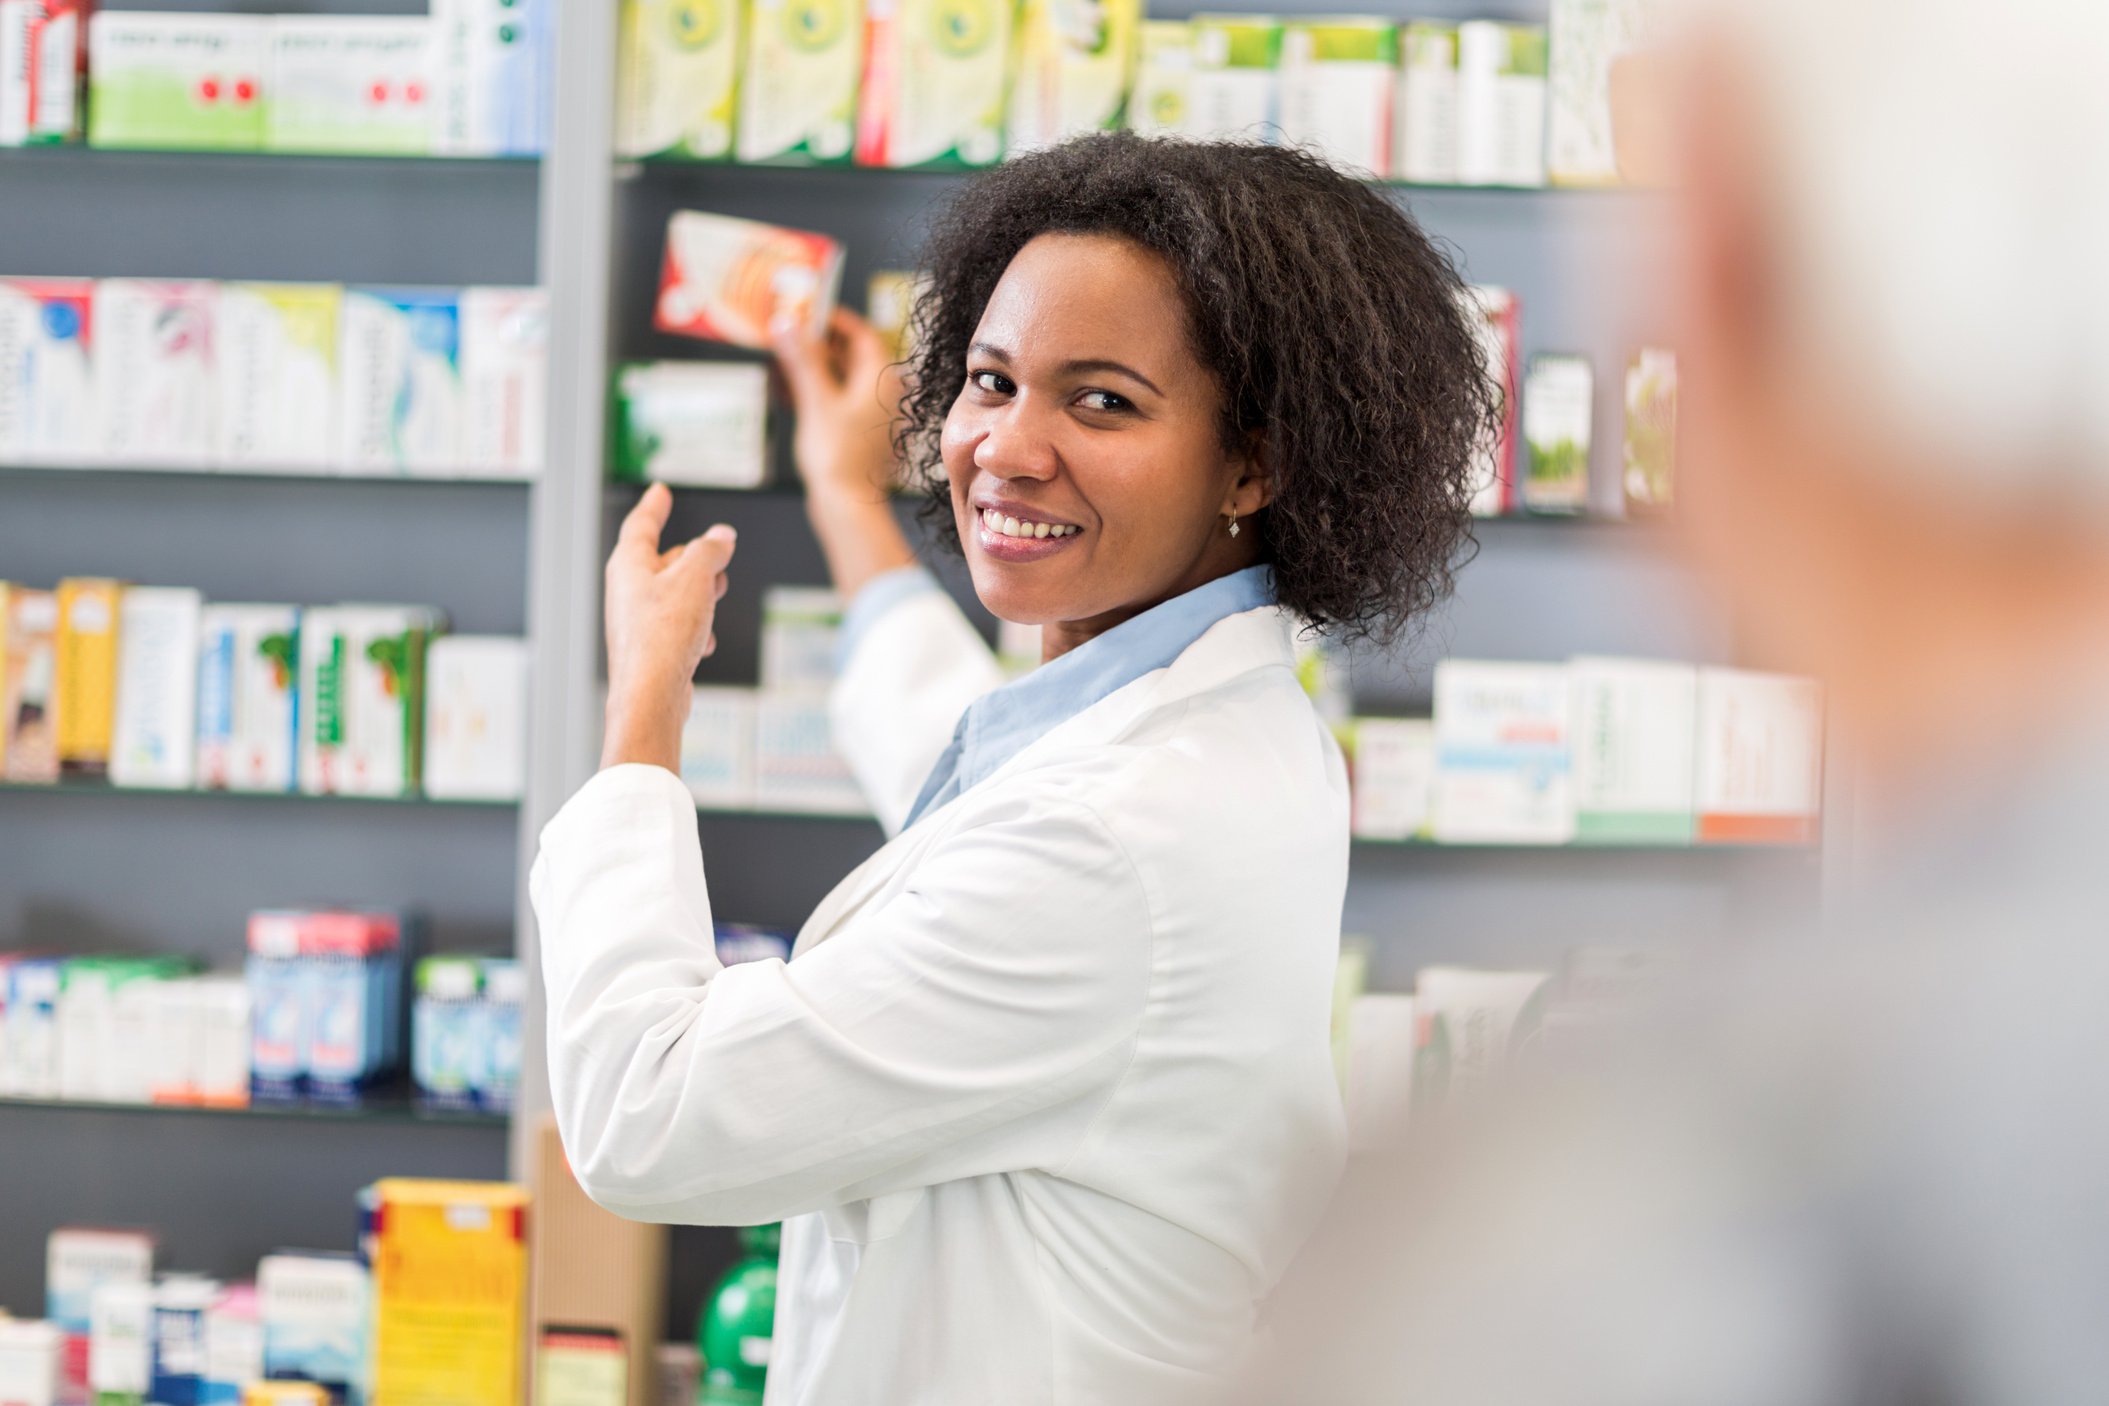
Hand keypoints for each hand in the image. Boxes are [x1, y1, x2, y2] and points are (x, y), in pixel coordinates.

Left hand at [601, 483, 736, 770]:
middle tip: (719, 556)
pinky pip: (677, 626)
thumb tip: (721, 536)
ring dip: (700, 594)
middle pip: (664, 559)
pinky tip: (704, 643)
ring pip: (675, 594)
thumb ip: (711, 550)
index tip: (660, 491)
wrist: (651, 693)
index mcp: (629, 565)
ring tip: (716, 598)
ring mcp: (637, 619)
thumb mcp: (696, 578)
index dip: (654, 506)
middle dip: (695, 557)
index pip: (640, 524)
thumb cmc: (663, 635)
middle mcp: (628, 590)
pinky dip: (696, 628)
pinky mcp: (650, 646)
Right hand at [774, 307, 906, 507]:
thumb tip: (787, 323)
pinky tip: (784, 389)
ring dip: (809, 365)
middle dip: (816, 341)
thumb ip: (802, 359)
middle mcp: (880, 393)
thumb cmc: (839, 456)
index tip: (807, 309)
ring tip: (778, 356)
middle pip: (848, 354)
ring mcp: (868, 414)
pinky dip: (811, 390)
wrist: (846, 506)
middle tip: (785, 329)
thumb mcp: (816, 400)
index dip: (833, 318)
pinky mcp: (854, 432)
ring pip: (838, 377)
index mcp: (880, 379)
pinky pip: (833, 400)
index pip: (860, 334)